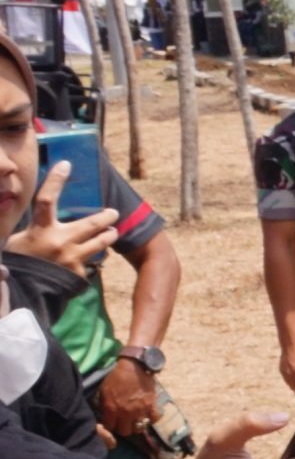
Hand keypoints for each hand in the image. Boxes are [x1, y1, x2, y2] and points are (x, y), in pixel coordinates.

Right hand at [4, 161, 119, 267]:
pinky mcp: (78, 273)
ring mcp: (72, 258)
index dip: (56, 180)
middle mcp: (60, 241)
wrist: (22, 293)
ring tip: (113, 232)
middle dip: (106, 217)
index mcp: (40, 230)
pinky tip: (91, 259)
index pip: (46, 199)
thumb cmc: (19, 263)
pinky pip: (91, 263)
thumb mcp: (17, 241)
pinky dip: (92, 260)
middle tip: (113, 212)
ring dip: (109, 236)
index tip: (66, 165)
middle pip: (91, 223)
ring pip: (100, 243)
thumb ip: (31, 228)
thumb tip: (32, 212)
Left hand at [97, 356, 158, 440]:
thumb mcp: (104, 391)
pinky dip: (151, 419)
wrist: (134, 367)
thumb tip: (105, 416)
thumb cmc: (117, 377)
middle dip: (123, 428)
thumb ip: (104, 405)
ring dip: (136, 425)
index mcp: (111, 409)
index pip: (110, 427)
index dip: (111, 426)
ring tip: (135, 420)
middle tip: (124, 422)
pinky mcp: (152, 405)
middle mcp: (125, 413)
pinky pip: (153, 419)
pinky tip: (147, 415)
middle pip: (125, 431)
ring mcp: (140, 410)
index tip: (112, 422)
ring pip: (139, 428)